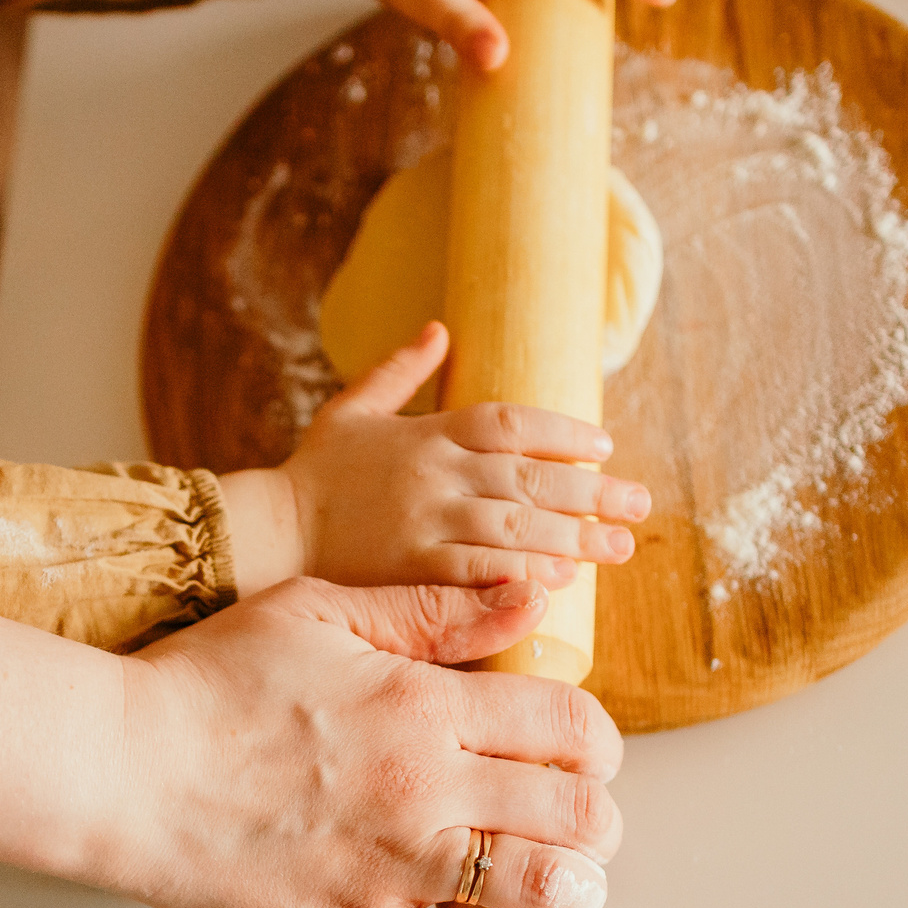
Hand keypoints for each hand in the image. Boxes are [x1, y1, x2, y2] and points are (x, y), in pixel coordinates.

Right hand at [104, 576, 623, 907]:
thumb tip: (529, 598)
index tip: (581, 749)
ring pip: (545, 891)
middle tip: (578, 819)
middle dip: (596, 817)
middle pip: (578, 812)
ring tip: (561, 883)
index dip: (597, 740)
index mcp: (425, 704)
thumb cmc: (209, 682)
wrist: (121, 768)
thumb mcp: (321, 612)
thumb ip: (434, 608)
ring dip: (573, 889)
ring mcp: (395, 865)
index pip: (571, 725)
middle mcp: (427, 788)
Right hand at [218, 323, 649, 592]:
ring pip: (517, 524)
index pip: (513, 421)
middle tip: (639, 506)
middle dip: (592, 492)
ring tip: (619, 548)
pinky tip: (561, 579)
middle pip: (530, 476)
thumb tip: (440, 328)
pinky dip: (524, 572)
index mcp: (427, 433)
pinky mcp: (413, 570)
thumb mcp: (352, 409)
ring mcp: (425, 522)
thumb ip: (401, 369)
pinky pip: (481, 570)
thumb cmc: (314, 475)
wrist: (269, 533)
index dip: (564, 432)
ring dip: (575, 536)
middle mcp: (434, 473)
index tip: (605, 446)